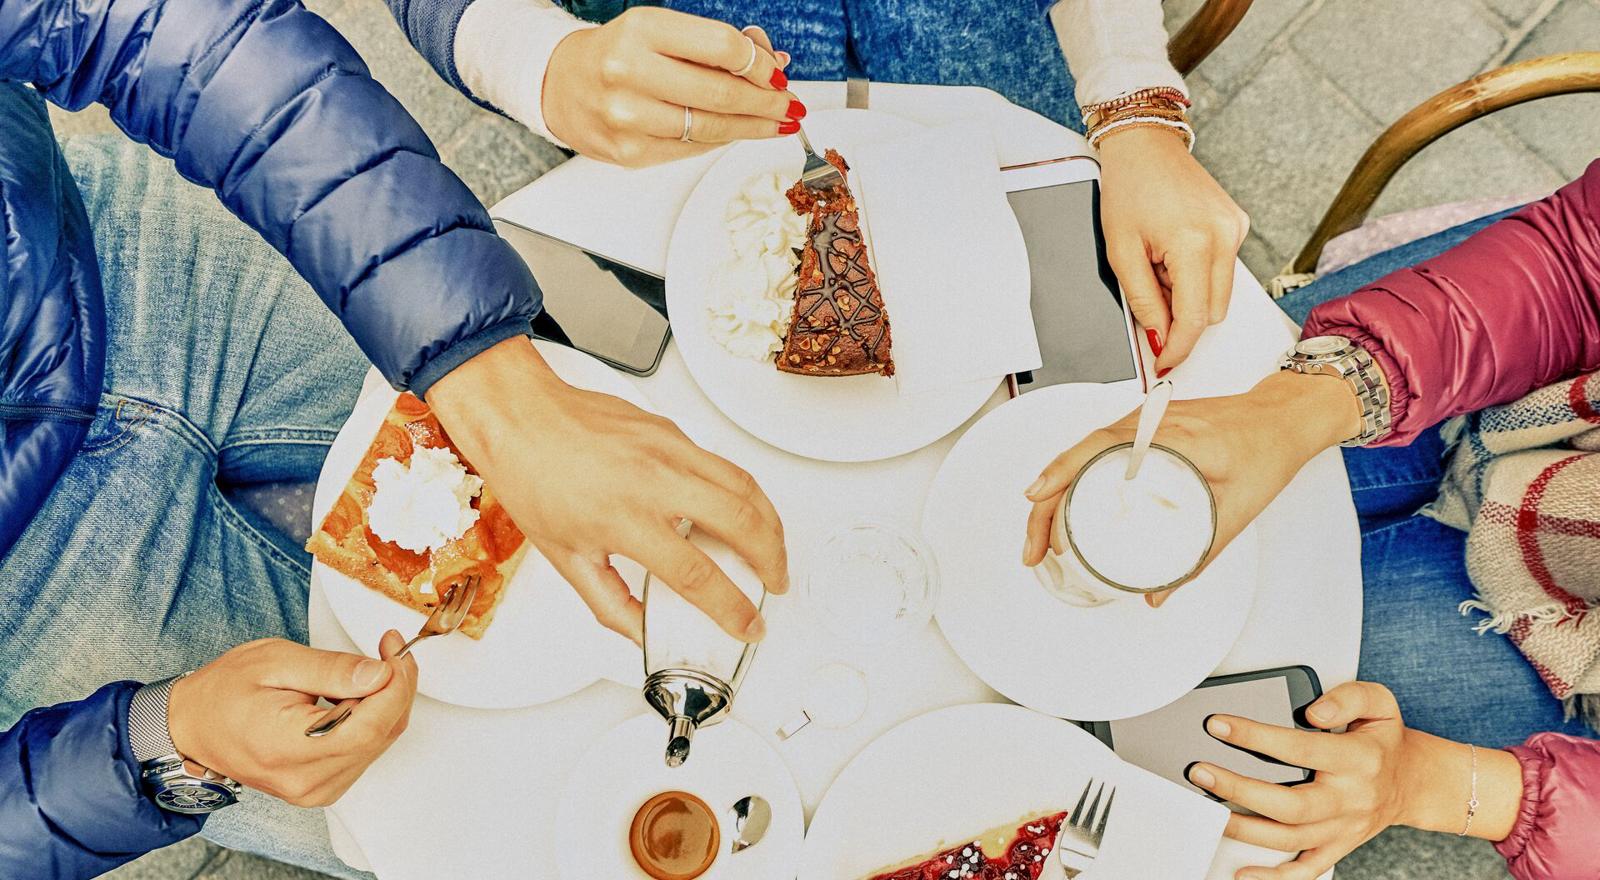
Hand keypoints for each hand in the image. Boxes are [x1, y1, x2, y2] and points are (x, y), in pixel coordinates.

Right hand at [167, 633, 417, 806]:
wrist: (191, 726)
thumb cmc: (223, 693)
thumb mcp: (275, 662)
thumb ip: (331, 670)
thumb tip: (379, 674)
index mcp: (290, 750)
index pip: (371, 725)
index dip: (395, 683)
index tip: (393, 648)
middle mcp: (307, 781)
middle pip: (382, 734)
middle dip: (395, 686)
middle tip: (385, 650)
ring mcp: (315, 790)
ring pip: (379, 742)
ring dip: (383, 702)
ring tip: (358, 673)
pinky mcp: (321, 788)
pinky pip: (365, 752)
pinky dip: (370, 720)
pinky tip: (350, 699)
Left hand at [428, 337, 787, 643]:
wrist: (521, 418)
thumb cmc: (534, 478)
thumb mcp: (565, 557)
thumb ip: (611, 603)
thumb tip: (642, 632)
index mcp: (626, 518)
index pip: (696, 575)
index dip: (731, 608)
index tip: (747, 624)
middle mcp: (655, 479)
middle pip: (740, 523)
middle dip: (771, 561)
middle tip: (774, 584)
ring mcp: (669, 448)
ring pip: (745, 485)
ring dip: (770, 523)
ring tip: (772, 550)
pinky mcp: (673, 430)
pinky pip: (724, 463)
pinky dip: (745, 492)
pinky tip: (742, 510)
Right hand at [544, 8, 799, 165]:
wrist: (558, 85)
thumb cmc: (617, 54)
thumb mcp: (661, 31)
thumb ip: (715, 45)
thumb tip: (774, 62)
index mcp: (641, 30)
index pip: (721, 47)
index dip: (759, 64)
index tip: (777, 73)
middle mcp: (630, 72)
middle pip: (722, 93)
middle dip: (766, 102)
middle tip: (789, 104)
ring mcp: (629, 118)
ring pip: (712, 128)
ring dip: (753, 127)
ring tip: (776, 123)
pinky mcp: (630, 153)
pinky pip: (693, 149)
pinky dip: (722, 140)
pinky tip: (737, 132)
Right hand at [1022, 371, 1357, 605]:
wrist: (1283, 417)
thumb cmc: (1267, 450)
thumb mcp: (1236, 512)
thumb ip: (1196, 558)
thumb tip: (1158, 592)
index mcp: (1174, 438)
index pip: (1100, 448)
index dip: (1060, 473)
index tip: (1036, 500)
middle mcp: (1151, 423)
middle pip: (1078, 455)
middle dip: (1045, 503)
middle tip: (1036, 548)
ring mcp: (1143, 421)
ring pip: (1081, 451)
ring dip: (1055, 490)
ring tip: (1043, 535)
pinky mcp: (1143, 427)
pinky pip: (1095, 448)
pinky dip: (1072, 476)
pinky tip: (1065, 504)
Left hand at [1097, 126, 1249, 371]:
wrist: (1146, 145)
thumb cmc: (1129, 189)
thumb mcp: (1121, 251)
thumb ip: (1143, 300)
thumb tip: (1159, 338)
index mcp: (1195, 242)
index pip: (1195, 318)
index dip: (1178, 348)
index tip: (1164, 364)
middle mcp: (1224, 236)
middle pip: (1212, 312)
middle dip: (1180, 316)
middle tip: (1149, 291)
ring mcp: (1235, 229)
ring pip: (1218, 293)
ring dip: (1188, 294)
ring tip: (1158, 263)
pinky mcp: (1237, 224)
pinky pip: (1221, 269)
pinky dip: (1197, 273)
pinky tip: (1173, 250)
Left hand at [1186, 682, 1523, 879]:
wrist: (1414, 782)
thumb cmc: (1385, 741)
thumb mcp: (1379, 703)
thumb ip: (1347, 697)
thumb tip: (1313, 711)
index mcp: (1359, 759)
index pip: (1301, 748)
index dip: (1256, 737)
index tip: (1219, 726)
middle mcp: (1350, 798)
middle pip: (1291, 804)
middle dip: (1240, 790)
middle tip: (1201, 772)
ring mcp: (1343, 828)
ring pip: (1290, 839)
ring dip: (1245, 829)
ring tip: (1209, 811)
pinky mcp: (1338, 847)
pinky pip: (1306, 870)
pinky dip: (1273, 876)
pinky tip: (1243, 870)